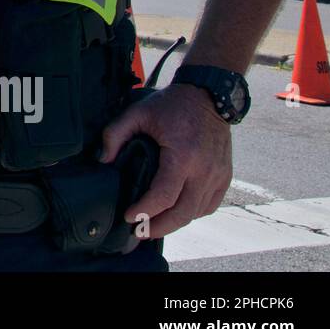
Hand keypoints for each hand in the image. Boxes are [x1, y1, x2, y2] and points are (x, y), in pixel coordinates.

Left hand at [100, 83, 232, 237]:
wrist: (209, 95)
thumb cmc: (173, 105)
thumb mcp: (138, 112)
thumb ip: (115, 134)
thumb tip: (103, 160)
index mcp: (183, 156)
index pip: (164, 196)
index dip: (144, 211)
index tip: (128, 217)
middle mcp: (204, 170)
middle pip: (183, 213)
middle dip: (159, 227)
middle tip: (140, 233)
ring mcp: (218, 175)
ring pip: (197, 212)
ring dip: (175, 223)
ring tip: (154, 225)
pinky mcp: (225, 176)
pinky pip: (210, 205)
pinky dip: (192, 213)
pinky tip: (176, 212)